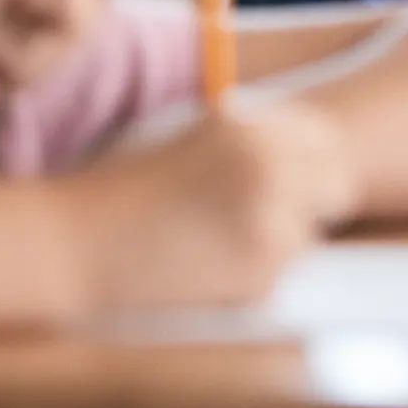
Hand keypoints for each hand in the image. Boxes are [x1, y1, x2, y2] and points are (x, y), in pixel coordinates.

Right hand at [52, 105, 358, 312]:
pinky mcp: (260, 270)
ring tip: (211, 247)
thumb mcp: (194, 142)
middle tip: (257, 222)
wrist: (69, 244)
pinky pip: (277, 277)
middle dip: (309, 206)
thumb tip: (319, 158)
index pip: (328, 141)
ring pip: (307, 237)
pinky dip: (250, 281)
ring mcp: (271, 216)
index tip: (286, 183)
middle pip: (338, 188)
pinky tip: (200, 273)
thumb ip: (257, 145)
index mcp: (257, 126)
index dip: (311, 166)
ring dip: (273, 247)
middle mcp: (273, 164)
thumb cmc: (125, 193)